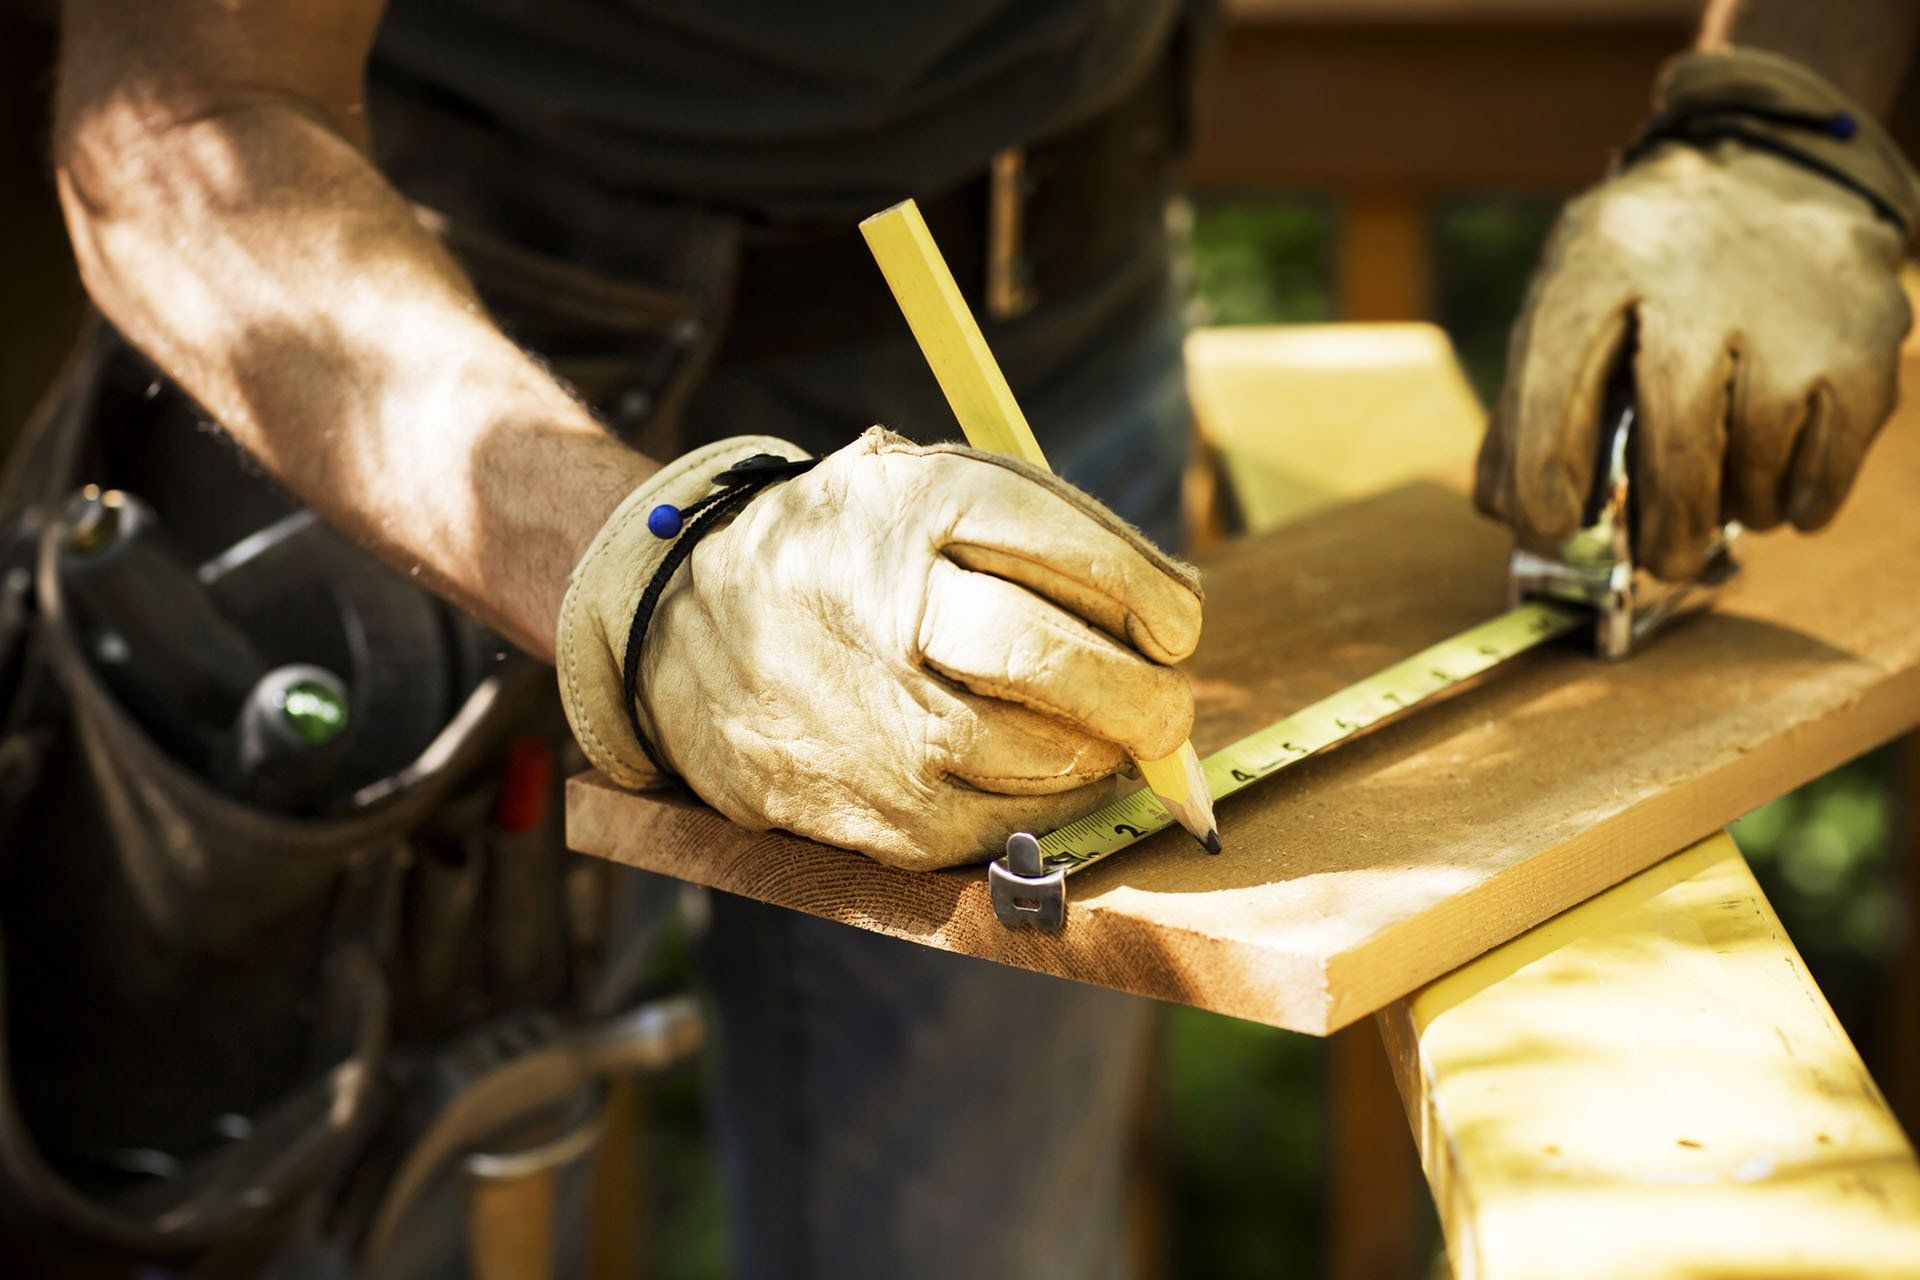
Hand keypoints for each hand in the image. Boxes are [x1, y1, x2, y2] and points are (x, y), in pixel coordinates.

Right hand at [559, 428, 1202, 869]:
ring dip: (1103, 758)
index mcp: (914, 508)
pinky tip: (1047, 780)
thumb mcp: (915, 491)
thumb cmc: (842, 557)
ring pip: (1051, 759)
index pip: (1078, 553)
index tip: (1177, 623)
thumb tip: (1174, 618)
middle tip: (1168, 707)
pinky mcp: (875, 813)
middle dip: (1151, 699)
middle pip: (1067, 666)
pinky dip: (1052, 811)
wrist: (678, 631)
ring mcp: (880, 721)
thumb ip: (1037, 530)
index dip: (1156, 597)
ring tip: (1101, 739)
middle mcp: (893, 611)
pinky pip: (1008, 831)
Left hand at [1478, 138, 1909, 579]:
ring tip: (1724, 497)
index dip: (1544, 469)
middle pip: (1679, 428)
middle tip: (1662, 558)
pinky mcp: (1867, 331)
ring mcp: (1794, 300)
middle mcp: (1701, 271)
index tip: (1545, 528)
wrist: (1775, 168)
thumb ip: (1528, 406)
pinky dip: (1802, 495)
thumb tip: (1512, 513)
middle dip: (1666, 518)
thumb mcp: (1571, 300)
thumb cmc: (1650, 268)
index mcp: (1604, 258)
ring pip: (1759, 450)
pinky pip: (1831, 454)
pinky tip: (1783, 493)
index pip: (1559, 376)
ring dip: (1737, 504)